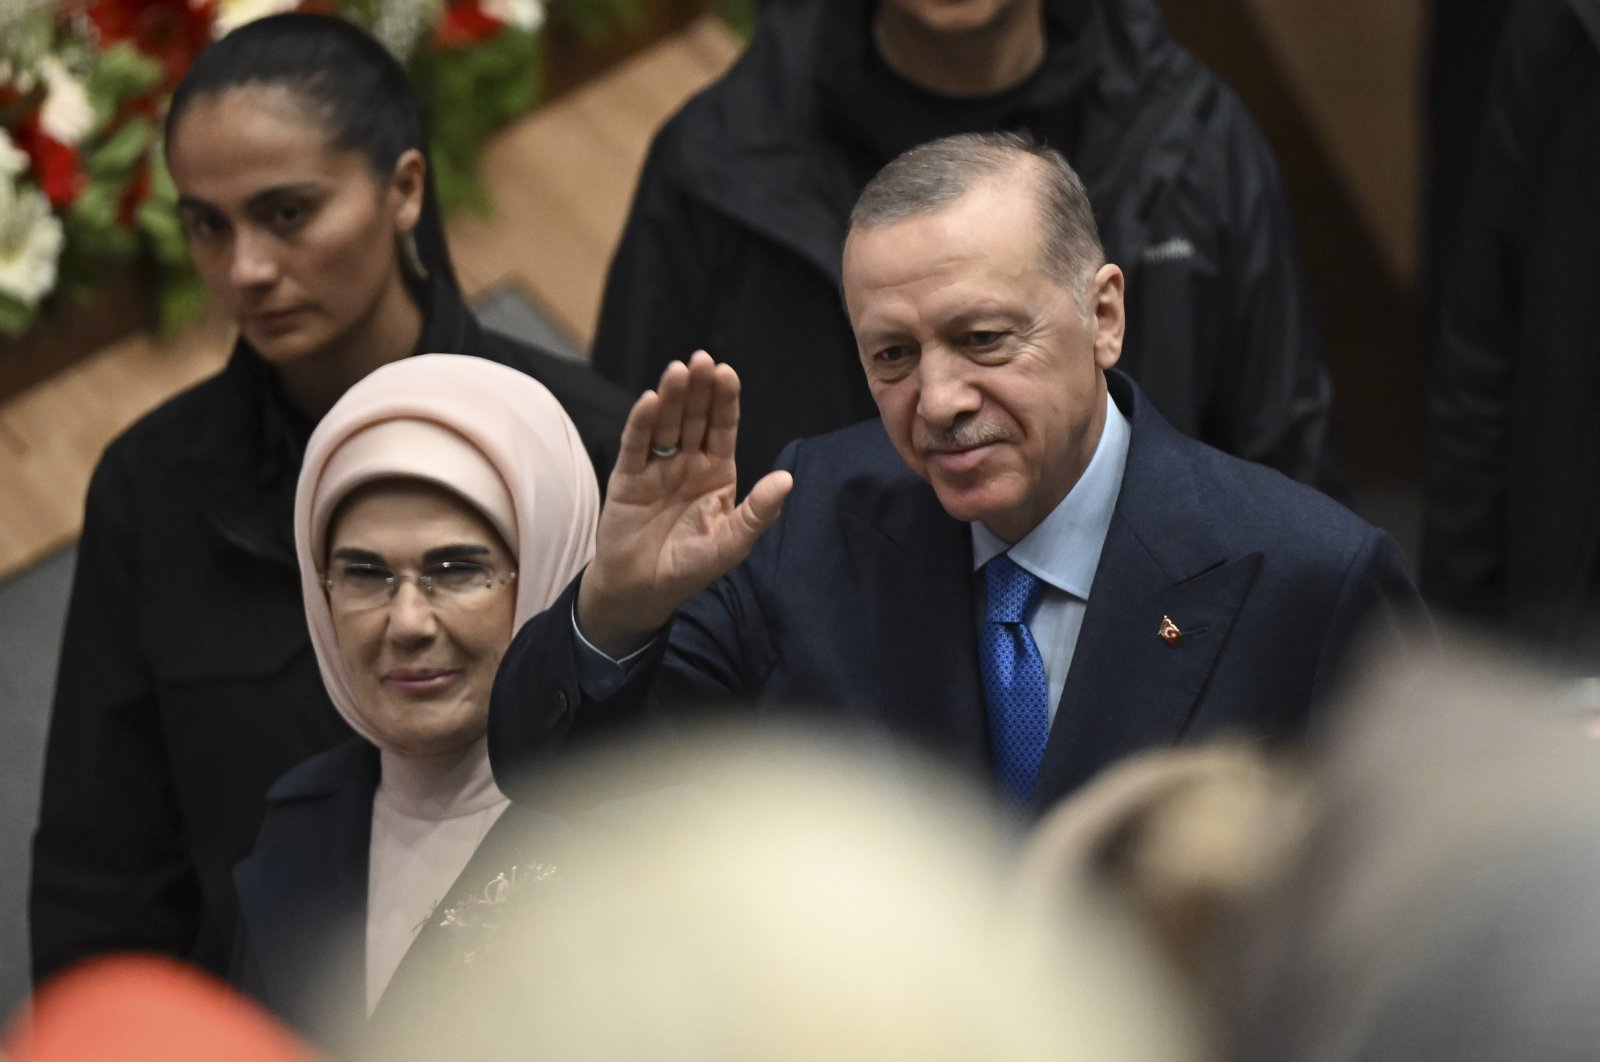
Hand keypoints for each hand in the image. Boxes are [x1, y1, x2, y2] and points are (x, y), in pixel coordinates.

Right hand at [577, 351, 792, 656]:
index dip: (725, 401)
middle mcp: (687, 463)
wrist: (643, 590)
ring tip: (678, 371)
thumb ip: (758, 512)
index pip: (722, 428)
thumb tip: (787, 479)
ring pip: (666, 424)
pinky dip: (642, 422)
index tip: (727, 374)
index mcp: (716, 472)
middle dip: (699, 389)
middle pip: (694, 417)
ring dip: (672, 397)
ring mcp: (656, 467)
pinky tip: (650, 400)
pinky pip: (636, 445)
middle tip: (702, 360)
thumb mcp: (732, 543)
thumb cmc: (691, 566)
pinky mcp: (628, 477)